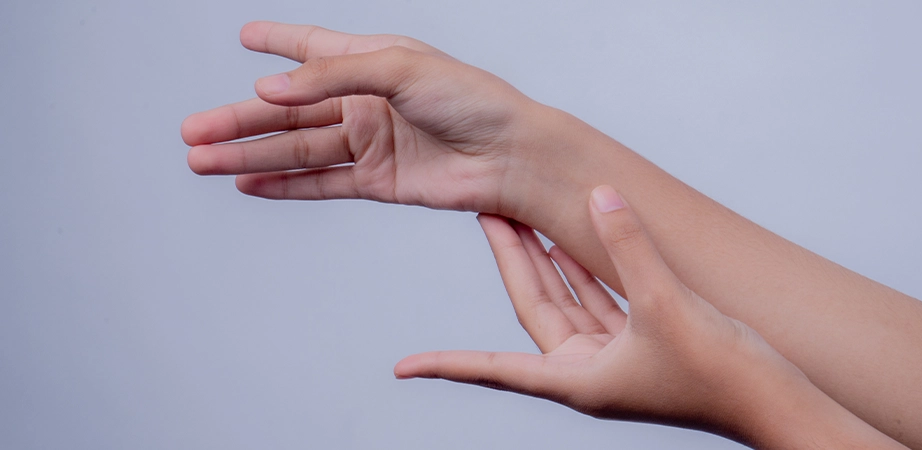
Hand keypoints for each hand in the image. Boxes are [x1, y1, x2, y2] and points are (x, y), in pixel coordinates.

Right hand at [183, 21, 572, 214]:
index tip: (245, 36)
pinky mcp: (380, 181)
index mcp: (373, 62)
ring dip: (250, 157)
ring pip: (298, 150)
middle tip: (191, 131)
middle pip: (290, 112)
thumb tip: (268, 89)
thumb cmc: (473, 100)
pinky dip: (286, 186)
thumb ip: (331, 75)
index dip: (279, 42)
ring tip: (202, 161)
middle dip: (239, 122)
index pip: (313, 48)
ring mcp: (372, 143)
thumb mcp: (399, 69)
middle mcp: (367, 102)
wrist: (513, 156)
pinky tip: (250, 185)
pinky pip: (323, 183)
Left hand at [394, 186, 903, 448]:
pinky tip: (571, 236)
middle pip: (532, 308)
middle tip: (484, 210)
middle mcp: (585, 370)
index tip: (402, 369)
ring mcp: (611, 356)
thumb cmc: (720, 373)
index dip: (445, 367)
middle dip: (510, 259)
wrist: (774, 399)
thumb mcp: (665, 303)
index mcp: (576, 379)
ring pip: (565, 300)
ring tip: (520, 212)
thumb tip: (599, 195)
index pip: (493, 370)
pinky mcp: (638, 341)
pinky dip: (583, 269)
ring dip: (545, 258)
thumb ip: (628, 246)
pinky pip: (597, 299)